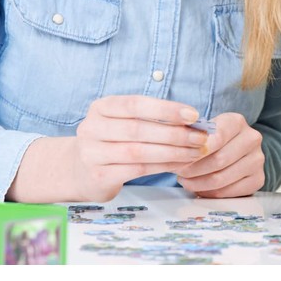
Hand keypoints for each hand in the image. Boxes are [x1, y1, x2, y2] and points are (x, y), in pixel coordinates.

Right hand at [71, 95, 208, 200]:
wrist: (79, 170)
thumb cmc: (113, 140)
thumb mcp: (124, 121)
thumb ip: (152, 118)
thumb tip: (193, 120)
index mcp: (101, 107)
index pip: (136, 104)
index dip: (166, 109)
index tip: (193, 114)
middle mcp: (92, 128)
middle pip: (139, 129)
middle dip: (175, 133)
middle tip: (201, 137)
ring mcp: (92, 153)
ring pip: (139, 151)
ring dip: (173, 152)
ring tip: (195, 152)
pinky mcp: (98, 176)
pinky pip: (137, 170)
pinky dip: (162, 166)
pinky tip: (180, 164)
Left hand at [176, 113, 264, 197]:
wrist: (234, 147)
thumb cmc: (213, 139)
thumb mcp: (205, 130)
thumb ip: (192, 137)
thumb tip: (176, 153)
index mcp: (237, 121)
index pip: (218, 137)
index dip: (197, 150)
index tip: (181, 159)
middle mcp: (252, 138)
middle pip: (219, 160)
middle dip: (194, 170)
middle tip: (179, 173)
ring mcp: (257, 159)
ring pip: (221, 178)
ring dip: (198, 183)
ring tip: (186, 181)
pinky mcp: (258, 179)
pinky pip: (228, 192)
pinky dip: (209, 193)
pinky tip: (200, 188)